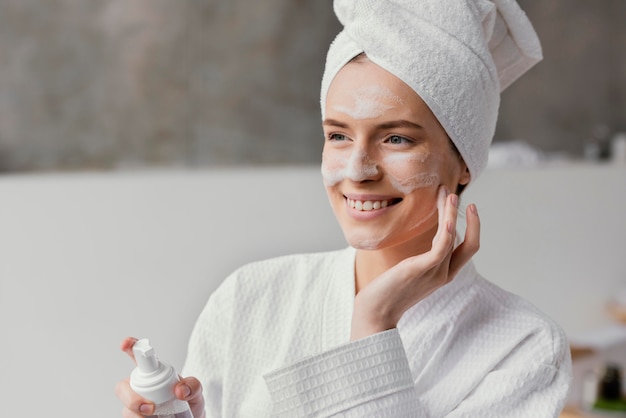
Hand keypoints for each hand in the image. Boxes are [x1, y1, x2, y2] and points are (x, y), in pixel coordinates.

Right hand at [114, 337, 205, 417]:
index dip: (131, 347)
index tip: (126, 343)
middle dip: (131, 398)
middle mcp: (139, 388)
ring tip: (154, 417)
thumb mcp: (196, 391)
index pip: (138, 358)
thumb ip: (192, 385)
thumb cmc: (189, 402)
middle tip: (150, 407)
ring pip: (125, 409)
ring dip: (136, 416)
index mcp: (154, 374)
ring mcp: (134, 405)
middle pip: (122, 388)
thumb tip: (179, 390)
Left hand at [350, 186, 479, 339]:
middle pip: (468, 243)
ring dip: (451, 213)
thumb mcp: (409, 274)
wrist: (375, 313)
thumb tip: (419, 247)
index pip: (467, 248)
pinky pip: (441, 247)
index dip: (471, 227)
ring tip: (446, 193)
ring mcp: (435, 273)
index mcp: (443, 275)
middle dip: (468, 218)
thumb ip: (419, 262)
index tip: (463, 207)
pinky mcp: (422, 270)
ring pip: (453, 238)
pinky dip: (448, 230)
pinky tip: (448, 216)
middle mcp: (444, 274)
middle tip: (456, 194)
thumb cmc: (387, 292)